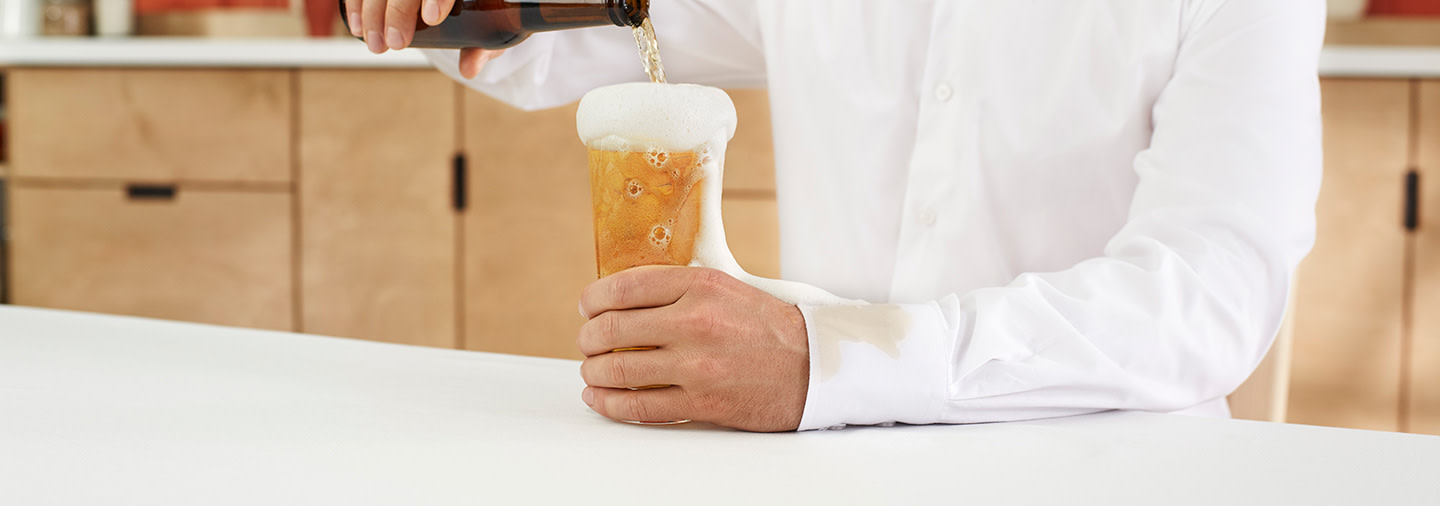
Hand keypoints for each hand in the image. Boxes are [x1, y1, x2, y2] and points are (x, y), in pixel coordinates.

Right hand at [345, 0, 503, 77]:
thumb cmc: (484, 9)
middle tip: (394, 45)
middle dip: (397, 11)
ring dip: (371, 10)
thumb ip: (483, 47)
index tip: (431, 19)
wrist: (470, 0)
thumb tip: (469, 68)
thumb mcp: (490, 26)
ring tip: (374, 44)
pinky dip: (356, 2)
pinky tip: (356, 25)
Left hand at [577, 266, 809, 431]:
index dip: (594, 299)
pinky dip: (610, 404)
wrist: (812, 367)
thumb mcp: (725, 288)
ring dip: (594, 372)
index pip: (625, 287)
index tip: (587, 307)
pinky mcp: (701, 403)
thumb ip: (676, 288)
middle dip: (588, 338)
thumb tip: (620, 298)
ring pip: (618, 370)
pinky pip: (639, 406)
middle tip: (587, 342)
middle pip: (613, 329)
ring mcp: (696, 366)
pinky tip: (601, 399)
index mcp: (701, 286)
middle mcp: (696, 322)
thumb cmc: (767, 327)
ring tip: (592, 372)